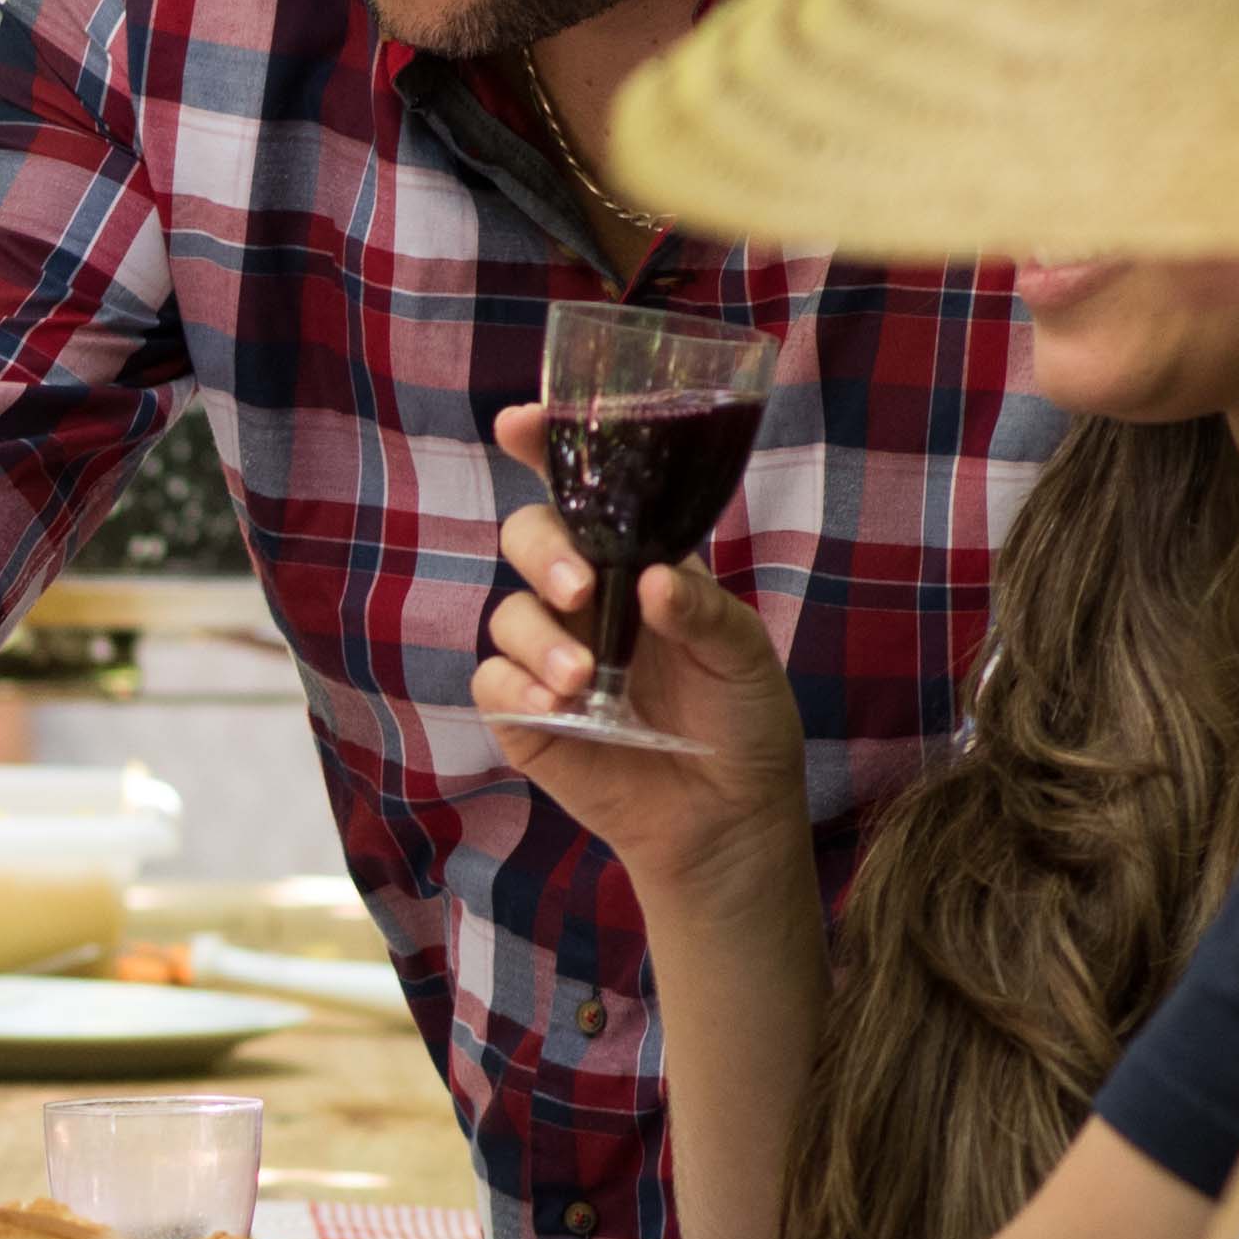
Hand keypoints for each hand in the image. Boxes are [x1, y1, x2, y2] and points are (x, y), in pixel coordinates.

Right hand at [475, 401, 810, 911]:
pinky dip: (518, 687)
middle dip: (542, 551)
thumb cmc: (743, 723)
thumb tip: (650, 579)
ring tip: (584, 681)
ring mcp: (551, 657)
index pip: (584, 492)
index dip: (547, 448)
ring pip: (509, 614)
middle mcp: (585, 601)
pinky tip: (560, 707)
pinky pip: (493, 683)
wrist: (729, 817)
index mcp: (636, 566)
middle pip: (527, 537)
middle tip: (577, 586)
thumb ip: (703, 610)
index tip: (524, 421)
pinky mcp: (527, 717)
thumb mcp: (745, 656)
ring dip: (540, 639)